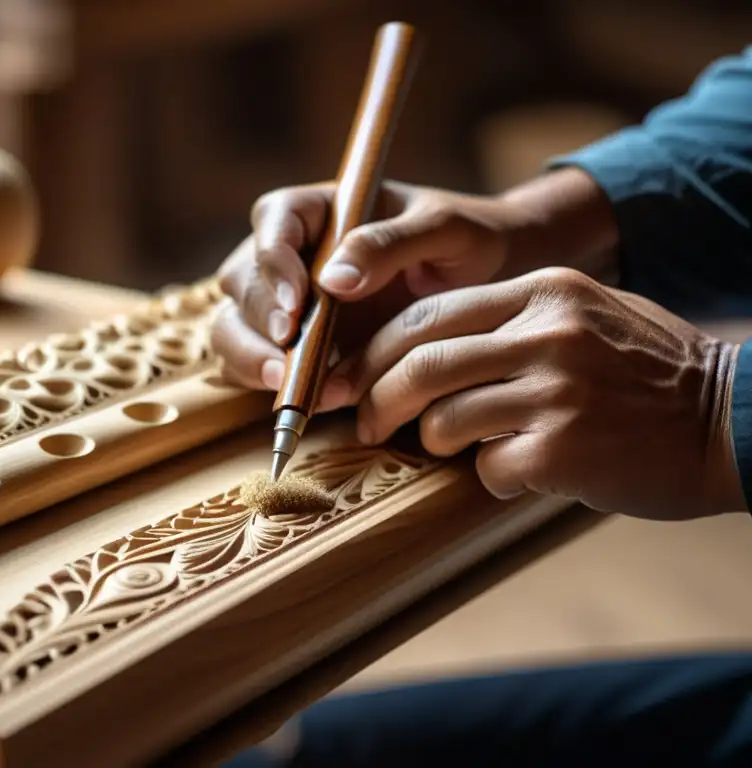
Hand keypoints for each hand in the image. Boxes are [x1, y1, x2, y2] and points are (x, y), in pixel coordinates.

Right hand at [212, 178, 542, 407]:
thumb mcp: (444, 230)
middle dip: (259, 315)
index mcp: (320, 209)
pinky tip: (301, 399)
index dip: (274, 259)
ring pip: (234, 323)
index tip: (299, 299)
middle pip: (243, 278)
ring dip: (249, 353)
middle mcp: (290, 254)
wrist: (484, 287)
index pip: (274, 220)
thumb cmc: (464, 243)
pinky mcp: (293, 347)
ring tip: (284, 381)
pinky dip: (268, 382)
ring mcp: (286, 303)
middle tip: (288, 345)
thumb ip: (390, 244)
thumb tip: (333, 280)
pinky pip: (257, 363)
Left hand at [339, 266, 742, 519]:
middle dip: (377, 401)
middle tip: (365, 426)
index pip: (428, 314)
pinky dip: (490, 476)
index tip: (353, 380)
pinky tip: (518, 472)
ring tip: (460, 448)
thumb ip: (509, 321)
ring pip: (444, 421)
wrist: (735, 421)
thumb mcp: (586, 314)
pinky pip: (487, 467)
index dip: (377, 352)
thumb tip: (418, 348)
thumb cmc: (649, 374)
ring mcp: (557, 390)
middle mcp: (547, 333)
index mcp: (544, 292)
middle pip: (420, 364)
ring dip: (436, 443)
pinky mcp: (566, 448)